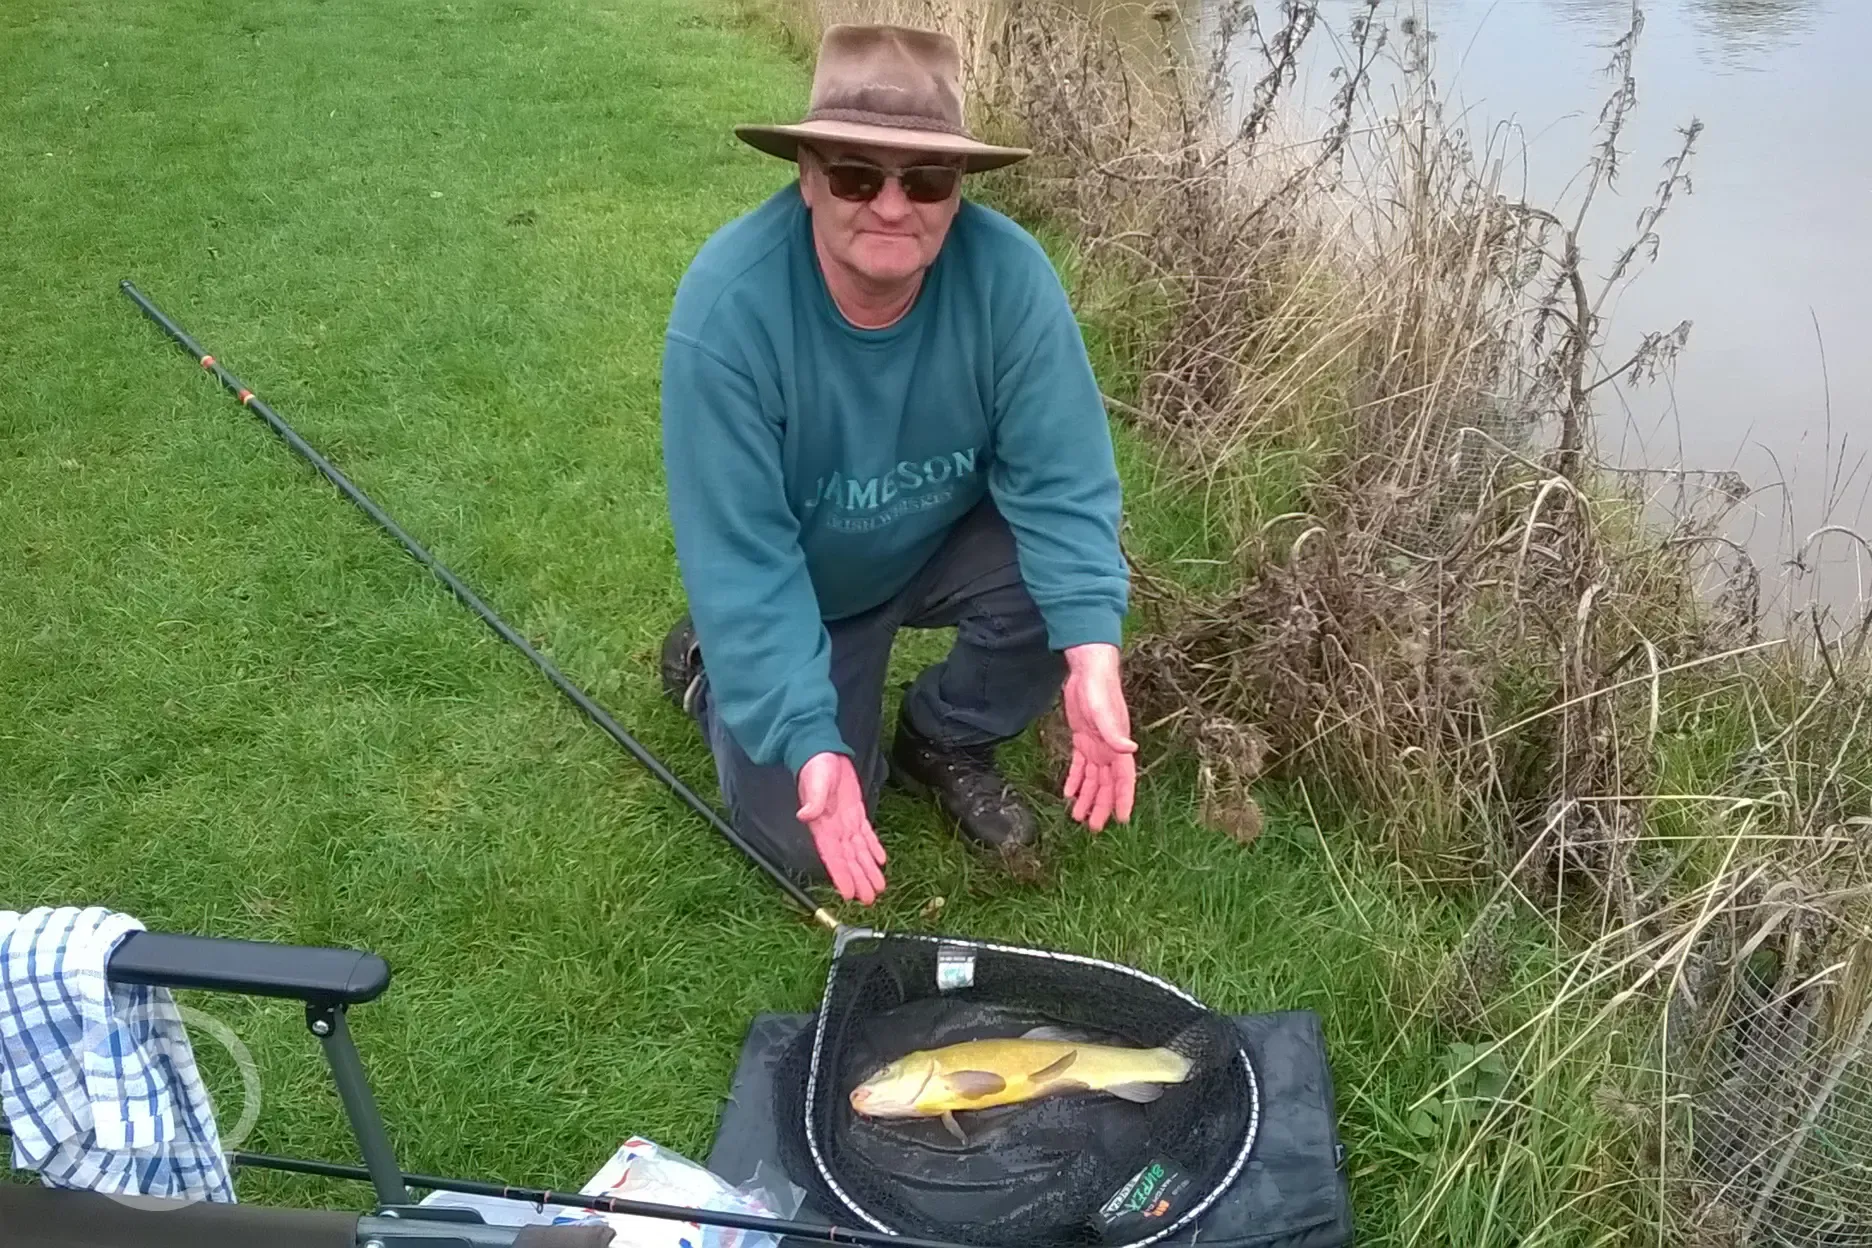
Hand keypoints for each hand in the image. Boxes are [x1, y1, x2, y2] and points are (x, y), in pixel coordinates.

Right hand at [796, 752, 887, 904]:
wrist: (821, 752)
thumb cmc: (815, 767)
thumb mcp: (815, 782)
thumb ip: (813, 800)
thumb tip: (805, 815)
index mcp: (822, 825)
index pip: (833, 856)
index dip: (841, 876)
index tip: (848, 893)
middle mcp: (834, 829)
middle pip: (849, 860)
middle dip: (859, 879)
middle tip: (869, 899)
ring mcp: (845, 822)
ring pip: (859, 852)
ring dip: (868, 870)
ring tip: (877, 888)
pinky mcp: (855, 813)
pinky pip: (866, 835)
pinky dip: (873, 848)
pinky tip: (880, 861)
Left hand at [1061, 643, 1136, 831]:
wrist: (1088, 670)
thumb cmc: (1099, 689)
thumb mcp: (1104, 711)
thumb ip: (1115, 732)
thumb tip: (1130, 750)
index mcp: (1119, 746)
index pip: (1124, 779)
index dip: (1124, 799)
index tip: (1122, 820)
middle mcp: (1110, 750)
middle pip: (1107, 785)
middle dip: (1102, 806)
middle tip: (1093, 827)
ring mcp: (1096, 746)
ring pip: (1093, 779)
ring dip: (1087, 797)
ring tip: (1078, 817)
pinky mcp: (1083, 739)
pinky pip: (1080, 766)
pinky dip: (1076, 780)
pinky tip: (1069, 793)